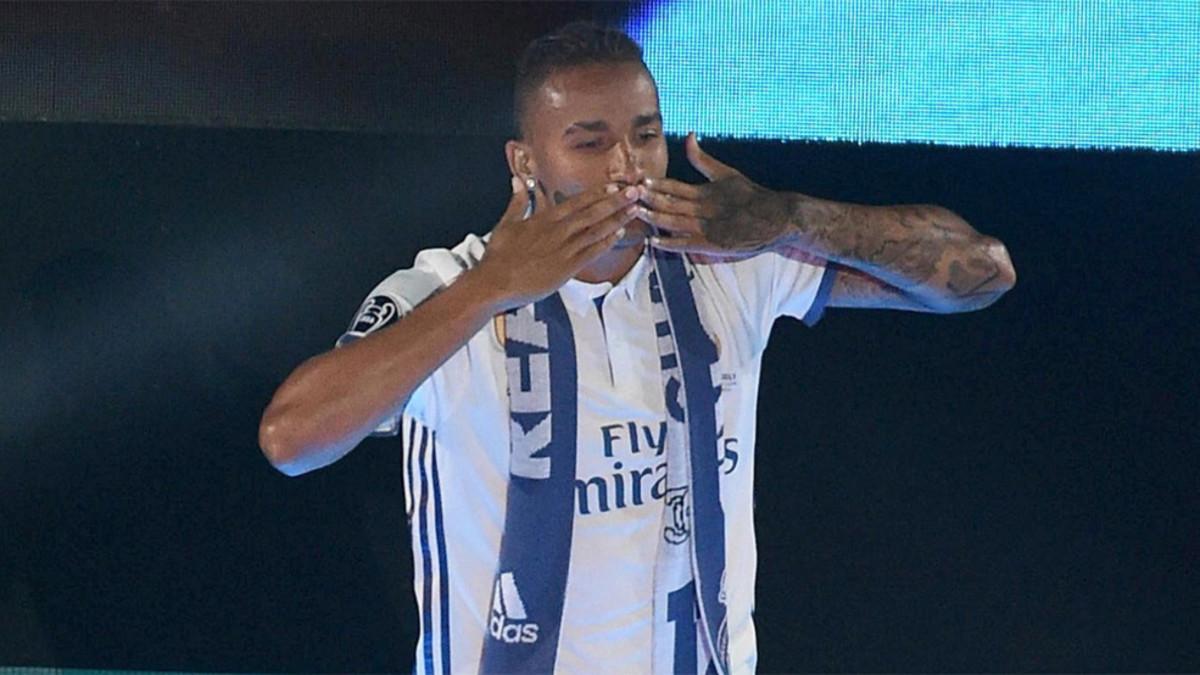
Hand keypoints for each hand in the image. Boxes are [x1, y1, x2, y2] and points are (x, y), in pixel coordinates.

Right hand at [475, 177, 641, 310]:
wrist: (495, 282)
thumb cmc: (498, 256)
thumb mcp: (506, 224)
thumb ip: (517, 202)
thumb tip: (517, 181)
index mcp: (544, 219)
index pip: (576, 202)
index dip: (597, 193)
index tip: (614, 185)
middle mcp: (558, 231)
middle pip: (592, 213)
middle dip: (615, 201)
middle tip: (635, 192)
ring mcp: (564, 250)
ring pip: (596, 231)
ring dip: (617, 219)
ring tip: (635, 210)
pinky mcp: (566, 268)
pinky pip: (591, 253)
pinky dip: (607, 242)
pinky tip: (620, 234)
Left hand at [637, 132, 793, 259]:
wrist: (775, 218)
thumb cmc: (751, 195)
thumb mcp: (726, 173)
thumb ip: (703, 159)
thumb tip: (689, 135)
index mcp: (704, 192)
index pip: (674, 187)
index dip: (656, 185)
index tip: (638, 181)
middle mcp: (702, 209)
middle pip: (669, 204)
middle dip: (648, 200)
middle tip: (628, 196)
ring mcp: (706, 228)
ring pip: (673, 222)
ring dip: (654, 218)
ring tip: (635, 213)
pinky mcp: (712, 244)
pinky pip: (686, 244)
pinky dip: (669, 243)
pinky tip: (653, 241)